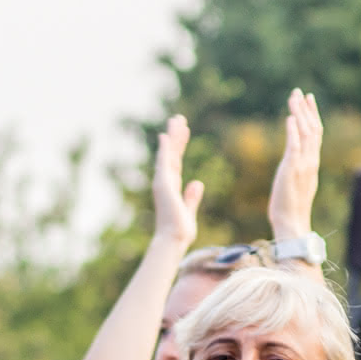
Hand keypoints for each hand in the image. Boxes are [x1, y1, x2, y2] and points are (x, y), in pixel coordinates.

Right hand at [151, 116, 202, 248]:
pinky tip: (166, 136)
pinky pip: (164, 162)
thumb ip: (192, 196)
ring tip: (177, 120)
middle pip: (171, 153)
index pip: (176, 162)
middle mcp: (165, 181)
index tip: (182, 133)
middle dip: (176, 136)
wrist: (174, 239)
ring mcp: (162, 182)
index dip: (178, 147)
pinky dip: (165, 149)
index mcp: (172, 187)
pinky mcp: (163, 184)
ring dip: (173, 137)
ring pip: (168, 154)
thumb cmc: (181, 230)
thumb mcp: (189, 210)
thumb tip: (198, 182)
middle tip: (179, 119)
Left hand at [268, 89, 322, 240]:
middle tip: (300, 92)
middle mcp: (311, 162)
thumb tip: (293, 163)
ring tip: (293, 97)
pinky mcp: (292, 169)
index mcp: (312, 164)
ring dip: (299, 114)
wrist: (291, 223)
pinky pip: (294, 146)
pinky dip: (293, 130)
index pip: (315, 135)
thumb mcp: (295, 184)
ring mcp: (303, 166)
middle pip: (312, 130)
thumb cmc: (290, 208)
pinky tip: (290, 117)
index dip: (312, 116)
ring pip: (305, 134)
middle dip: (307, 109)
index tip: (307, 101)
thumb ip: (296, 170)